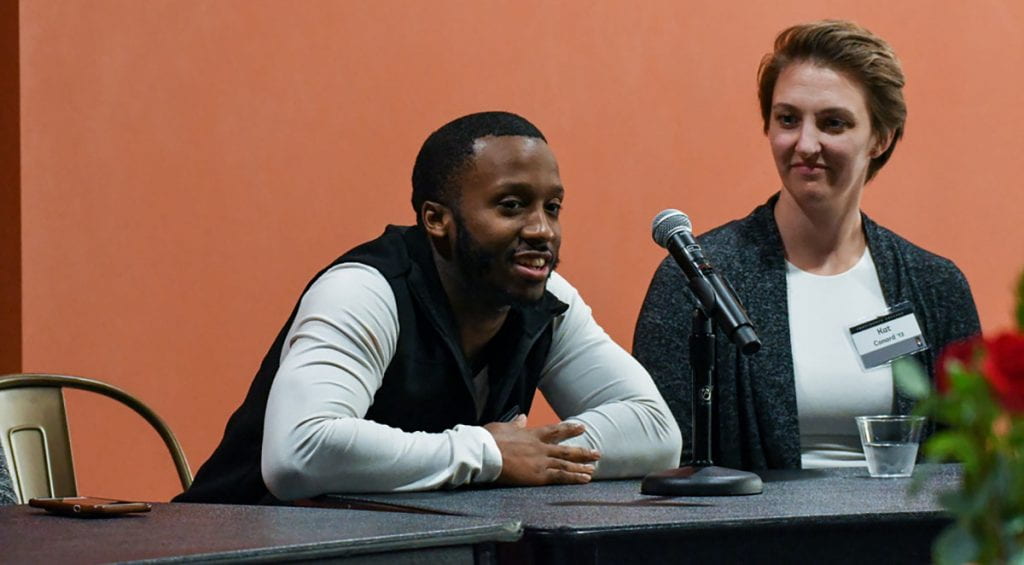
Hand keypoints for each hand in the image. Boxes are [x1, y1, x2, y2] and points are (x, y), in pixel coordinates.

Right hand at [483, 414, 600, 485]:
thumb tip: (522, 417)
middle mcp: (540, 447)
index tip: (581, 427)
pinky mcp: (539, 475)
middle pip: (566, 449)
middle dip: (582, 451)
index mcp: (531, 434)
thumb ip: (516, 424)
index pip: (554, 431)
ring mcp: (541, 461)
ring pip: (566, 463)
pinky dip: (574, 477)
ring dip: (582, 466)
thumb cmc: (489, 440)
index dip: (569, 429)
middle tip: (597, 452)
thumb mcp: (503, 427)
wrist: (486, 452)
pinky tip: (585, 479)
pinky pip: (561, 476)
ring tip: (594, 468)